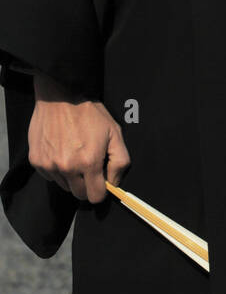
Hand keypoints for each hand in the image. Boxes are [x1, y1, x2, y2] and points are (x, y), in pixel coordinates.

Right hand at [29, 73, 129, 202]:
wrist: (60, 96)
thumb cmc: (89, 113)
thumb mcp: (114, 132)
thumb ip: (120, 161)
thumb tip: (114, 182)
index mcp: (89, 162)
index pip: (95, 196)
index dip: (100, 191)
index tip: (101, 181)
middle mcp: (67, 167)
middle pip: (79, 194)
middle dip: (86, 185)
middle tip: (89, 167)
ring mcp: (49, 165)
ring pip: (64, 185)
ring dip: (70, 176)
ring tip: (74, 154)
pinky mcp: (36, 161)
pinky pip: (50, 175)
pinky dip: (56, 168)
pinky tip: (61, 150)